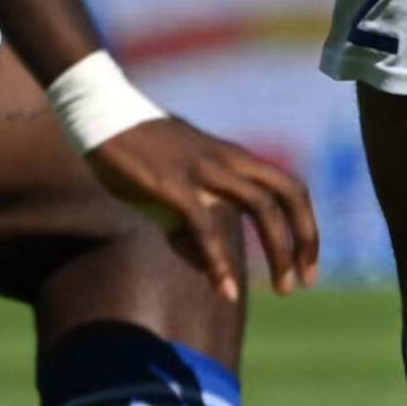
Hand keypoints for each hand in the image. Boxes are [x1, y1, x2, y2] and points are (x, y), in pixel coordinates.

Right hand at [84, 118, 321, 302]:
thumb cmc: (138, 154)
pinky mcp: (173, 184)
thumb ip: (194, 229)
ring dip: (279, 250)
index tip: (306, 264)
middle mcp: (228, 161)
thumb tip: (210, 270)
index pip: (290, 188)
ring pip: (261, 206)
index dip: (305, 226)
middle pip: (287, 194)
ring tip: (284, 289)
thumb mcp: (176, 189)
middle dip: (304, 240)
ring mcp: (203, 170)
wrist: (100, 116)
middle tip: (305, 282)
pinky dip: (220, 260)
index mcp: (235, 158)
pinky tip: (226, 289)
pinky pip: (207, 225)